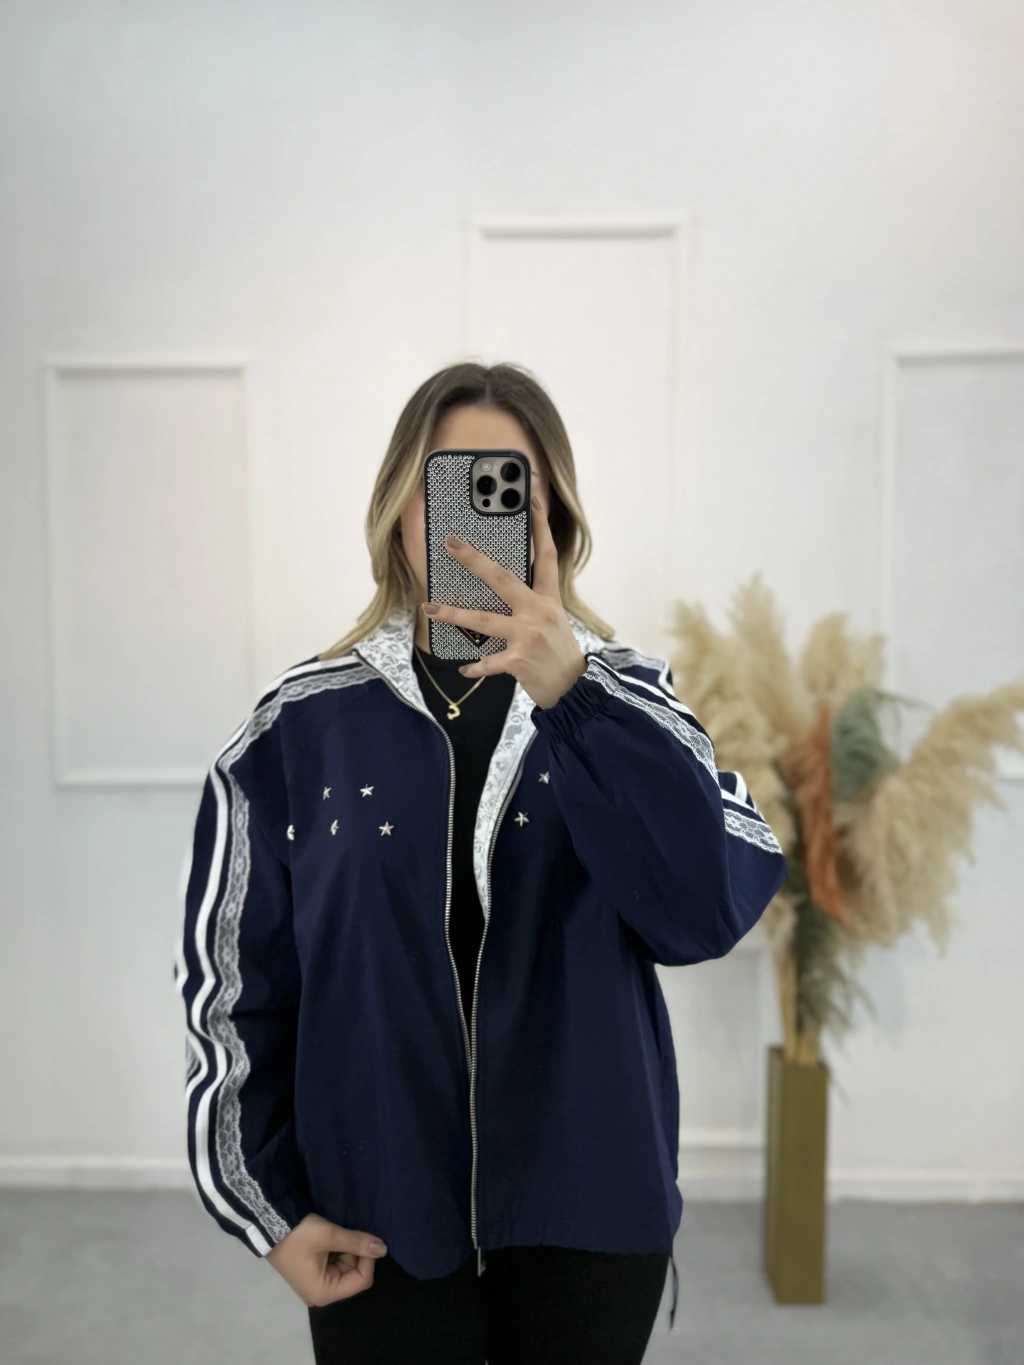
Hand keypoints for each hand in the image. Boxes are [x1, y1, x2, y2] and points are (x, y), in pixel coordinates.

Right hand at [265, 1212, 388, 1307]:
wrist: (269, 1225)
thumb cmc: (299, 1235)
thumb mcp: (329, 1235)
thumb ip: (357, 1242)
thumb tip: (383, 1249)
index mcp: (324, 1293)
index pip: (362, 1280)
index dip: (368, 1259)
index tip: (363, 1239)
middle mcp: (321, 1294)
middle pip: (354, 1275)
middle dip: (355, 1253)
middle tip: (345, 1234)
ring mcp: (316, 1285)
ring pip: (346, 1268)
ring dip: (346, 1250)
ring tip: (335, 1235)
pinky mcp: (313, 1274)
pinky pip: (335, 1265)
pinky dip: (338, 1251)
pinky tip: (331, 1239)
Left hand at [422, 493, 587, 709]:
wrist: (575, 690)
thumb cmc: (560, 655)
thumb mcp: (554, 622)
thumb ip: (534, 605)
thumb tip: (506, 591)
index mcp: (549, 600)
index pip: (546, 557)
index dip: (540, 529)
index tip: (532, 503)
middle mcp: (538, 612)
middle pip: (502, 578)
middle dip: (474, 560)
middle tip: (452, 543)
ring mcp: (527, 635)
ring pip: (483, 618)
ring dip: (452, 613)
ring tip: (430, 608)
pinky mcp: (518, 660)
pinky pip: (488, 661)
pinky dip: (476, 666)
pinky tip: (464, 668)